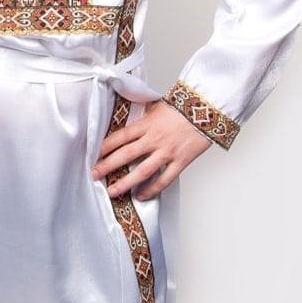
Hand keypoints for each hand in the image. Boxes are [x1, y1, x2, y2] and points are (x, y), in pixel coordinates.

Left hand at [90, 99, 211, 198]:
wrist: (207, 110)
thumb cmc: (183, 107)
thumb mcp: (156, 107)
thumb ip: (142, 117)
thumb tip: (126, 119)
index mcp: (147, 124)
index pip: (120, 137)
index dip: (105, 147)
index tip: (93, 155)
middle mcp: (154, 139)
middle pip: (126, 154)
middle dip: (107, 166)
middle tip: (94, 174)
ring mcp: (167, 152)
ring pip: (142, 171)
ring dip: (125, 183)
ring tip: (112, 191)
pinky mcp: (181, 162)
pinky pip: (164, 179)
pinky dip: (152, 189)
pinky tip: (141, 196)